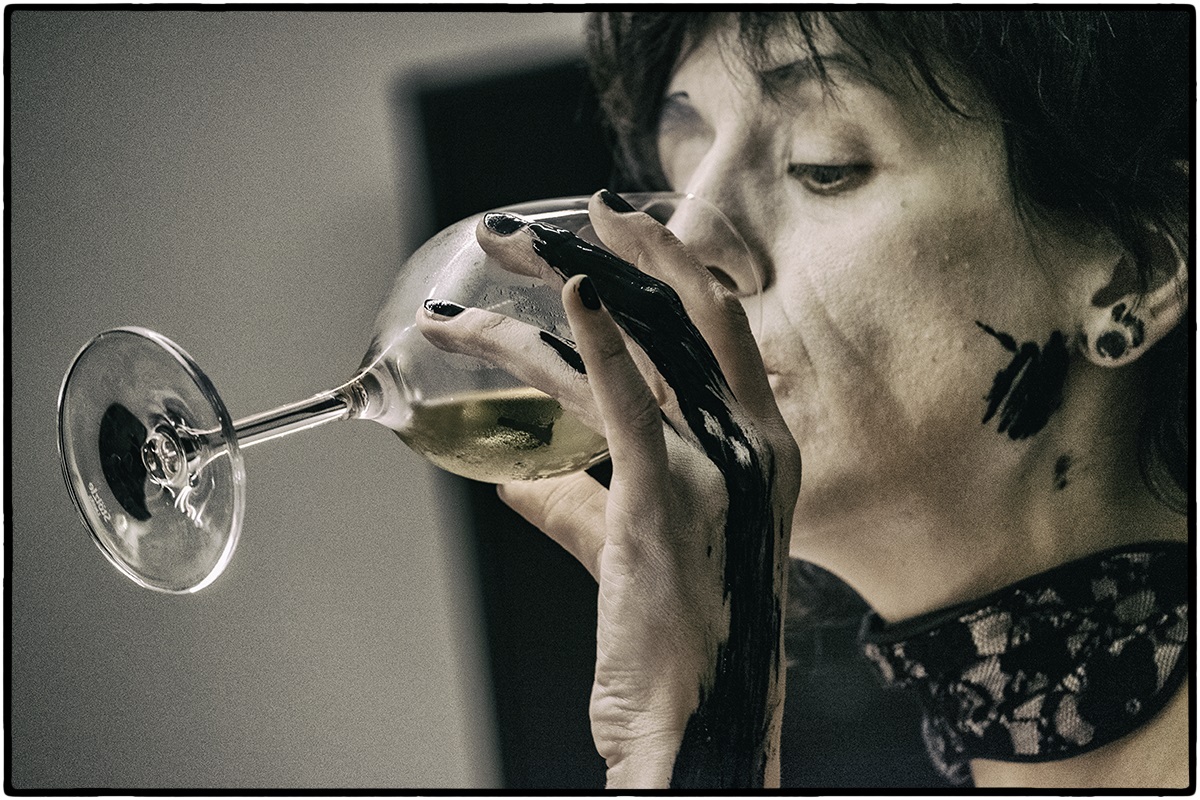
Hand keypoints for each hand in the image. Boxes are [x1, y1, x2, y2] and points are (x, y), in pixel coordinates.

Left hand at [418, 191, 800, 787]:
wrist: (698, 724)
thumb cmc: (676, 644)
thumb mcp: (635, 555)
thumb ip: (580, 506)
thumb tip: (518, 477)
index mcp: (761, 448)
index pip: (720, 327)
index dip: (670, 266)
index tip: (614, 233)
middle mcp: (752, 442)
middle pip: (686, 311)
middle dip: (617, 249)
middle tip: (543, 225)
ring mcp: (717, 464)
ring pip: (633, 344)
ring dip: (555, 290)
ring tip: (491, 260)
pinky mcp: (663, 495)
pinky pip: (625, 399)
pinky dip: (593, 340)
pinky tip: (567, 295)